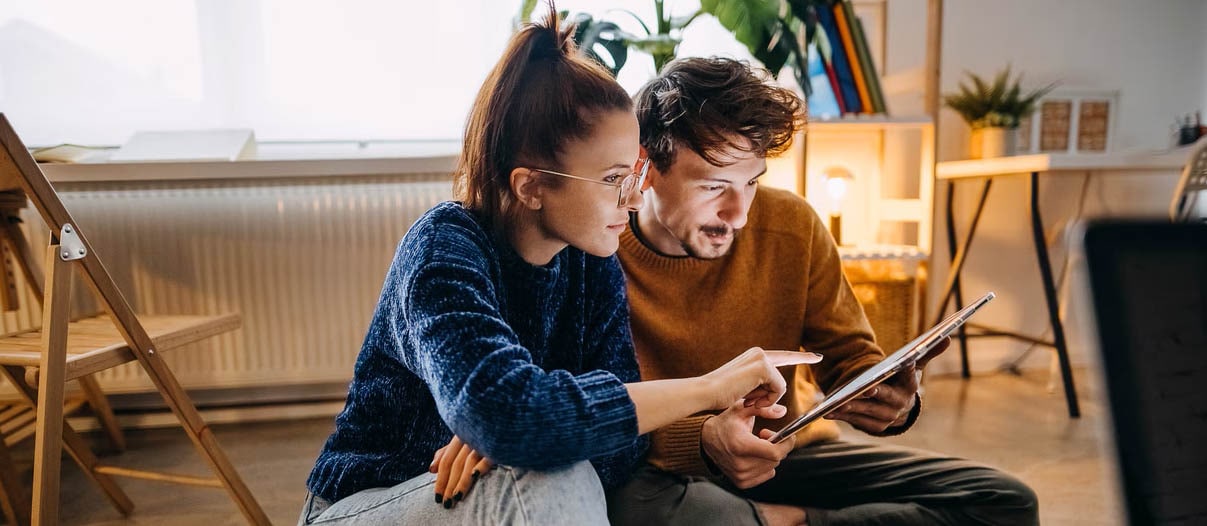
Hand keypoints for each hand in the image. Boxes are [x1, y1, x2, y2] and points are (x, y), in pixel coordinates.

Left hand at [430, 435, 493, 508]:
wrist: (511, 421)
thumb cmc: (486, 433)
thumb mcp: (464, 438)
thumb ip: (447, 452)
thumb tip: (431, 469)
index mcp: (461, 435)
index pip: (446, 461)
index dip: (440, 480)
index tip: (437, 498)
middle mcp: (471, 437)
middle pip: (456, 464)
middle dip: (449, 485)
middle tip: (446, 503)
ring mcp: (484, 440)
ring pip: (468, 462)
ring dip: (462, 481)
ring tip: (457, 498)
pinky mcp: (499, 444)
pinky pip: (488, 455)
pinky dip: (481, 465)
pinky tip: (474, 477)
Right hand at [701, 400, 795, 488]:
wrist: (706, 440)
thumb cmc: (725, 423)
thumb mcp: (741, 409)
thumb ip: (763, 408)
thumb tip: (782, 411)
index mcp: (741, 446)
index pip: (775, 452)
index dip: (787, 444)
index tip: (788, 435)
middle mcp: (740, 464)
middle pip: (775, 459)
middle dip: (777, 445)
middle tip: (765, 434)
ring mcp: (740, 475)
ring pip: (772, 467)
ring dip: (770, 455)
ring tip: (757, 444)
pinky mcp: (741, 482)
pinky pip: (766, 474)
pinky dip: (765, 465)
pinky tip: (754, 455)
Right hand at [703, 348, 821, 410]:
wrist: (704, 393)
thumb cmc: (719, 397)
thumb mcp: (746, 397)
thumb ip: (764, 399)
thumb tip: (783, 411)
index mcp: (753, 357)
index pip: (782, 356)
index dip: (800, 356)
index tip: (817, 357)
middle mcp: (758, 353)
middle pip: (783, 372)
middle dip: (775, 389)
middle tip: (768, 386)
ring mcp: (761, 358)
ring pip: (779, 385)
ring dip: (766, 399)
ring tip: (747, 400)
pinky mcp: (763, 367)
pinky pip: (778, 389)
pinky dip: (767, 399)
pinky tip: (751, 399)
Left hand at [826, 336, 949, 432]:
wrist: (899, 407)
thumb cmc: (903, 380)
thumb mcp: (914, 365)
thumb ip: (927, 352)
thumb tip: (946, 337)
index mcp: (910, 387)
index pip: (910, 378)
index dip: (908, 371)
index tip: (905, 362)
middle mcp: (900, 404)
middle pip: (886, 398)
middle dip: (875, 393)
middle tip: (865, 389)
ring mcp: (887, 417)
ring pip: (868, 411)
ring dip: (853, 407)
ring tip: (837, 402)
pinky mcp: (875, 427)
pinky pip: (857, 421)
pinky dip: (844, 416)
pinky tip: (829, 411)